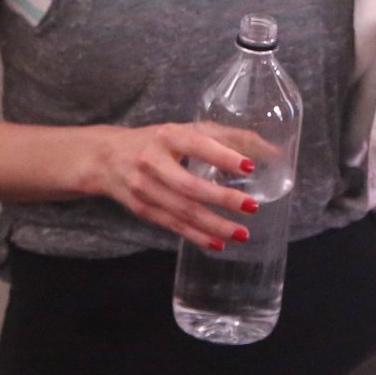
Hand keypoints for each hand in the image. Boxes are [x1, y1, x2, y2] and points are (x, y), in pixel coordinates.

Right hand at [94, 122, 262, 251]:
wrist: (105, 157)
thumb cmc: (156, 141)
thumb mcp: (184, 131)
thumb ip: (224, 138)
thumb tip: (270, 151)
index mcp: (167, 136)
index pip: (197, 145)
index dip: (223, 156)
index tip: (250, 167)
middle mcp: (152, 161)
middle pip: (189, 185)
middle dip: (223, 199)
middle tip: (253, 206)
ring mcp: (144, 188)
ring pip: (182, 211)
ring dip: (214, 225)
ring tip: (242, 233)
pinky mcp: (141, 209)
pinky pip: (172, 225)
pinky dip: (196, 236)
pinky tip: (218, 243)